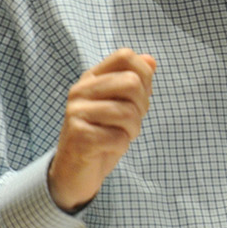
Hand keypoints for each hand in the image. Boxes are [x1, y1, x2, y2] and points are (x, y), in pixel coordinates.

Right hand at [47, 49, 156, 210]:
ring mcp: (77, 112)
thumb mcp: (121, 105)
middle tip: (130, 121)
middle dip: (141, 106)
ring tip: (121, 135)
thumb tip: (151, 60)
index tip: (139, 96)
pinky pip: (119, 137)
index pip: (124, 56)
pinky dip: (122, 145)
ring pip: (127, 112)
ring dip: (133, 129)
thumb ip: (135, 82)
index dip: (144, 75)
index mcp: (91, 78)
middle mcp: (81, 90)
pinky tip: (108, 147)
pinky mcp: (79, 136)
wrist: (75, 171)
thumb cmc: (102, 135)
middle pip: (131, 82)